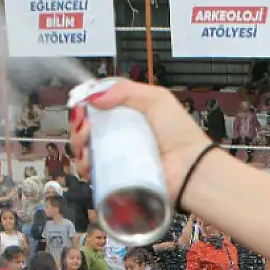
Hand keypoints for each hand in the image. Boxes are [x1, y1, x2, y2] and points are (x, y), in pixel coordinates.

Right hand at [70, 79, 213, 203]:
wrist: (190, 168)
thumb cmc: (179, 132)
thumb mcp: (156, 98)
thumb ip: (124, 90)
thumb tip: (93, 96)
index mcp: (130, 115)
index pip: (99, 106)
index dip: (87, 103)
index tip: (81, 103)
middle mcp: (121, 136)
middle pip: (88, 127)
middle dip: (79, 124)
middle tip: (85, 125)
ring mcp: (118, 158)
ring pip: (86, 149)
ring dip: (79, 144)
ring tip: (87, 143)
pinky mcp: (117, 178)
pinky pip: (93, 172)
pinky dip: (85, 166)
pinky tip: (88, 161)